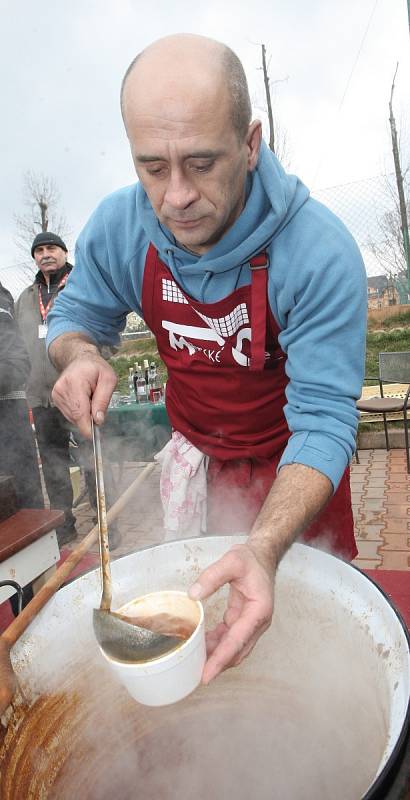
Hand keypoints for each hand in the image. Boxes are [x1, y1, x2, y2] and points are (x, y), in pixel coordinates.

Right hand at [51, 353, 116, 436]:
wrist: (79, 359)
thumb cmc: (96, 368)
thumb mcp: (108, 379)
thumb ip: (103, 400)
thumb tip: (98, 420)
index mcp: (75, 383)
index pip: (79, 411)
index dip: (86, 427)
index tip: (93, 436)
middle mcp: (61, 390)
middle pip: (76, 416)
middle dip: (89, 417)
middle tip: (96, 403)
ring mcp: (56, 395)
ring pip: (73, 417)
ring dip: (84, 414)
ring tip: (89, 398)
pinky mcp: (55, 399)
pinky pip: (70, 414)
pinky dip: (78, 411)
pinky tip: (82, 400)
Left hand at [189, 543, 274, 684]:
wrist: (261, 556)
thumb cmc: (250, 559)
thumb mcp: (231, 560)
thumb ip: (212, 576)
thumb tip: (194, 594)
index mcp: (259, 610)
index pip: (238, 640)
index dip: (221, 659)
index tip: (207, 674)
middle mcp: (258, 621)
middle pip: (237, 651)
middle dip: (218, 664)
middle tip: (196, 675)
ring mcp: (251, 623)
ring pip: (234, 648)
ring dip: (217, 656)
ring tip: (195, 662)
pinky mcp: (243, 621)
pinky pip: (230, 638)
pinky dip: (217, 644)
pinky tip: (202, 644)